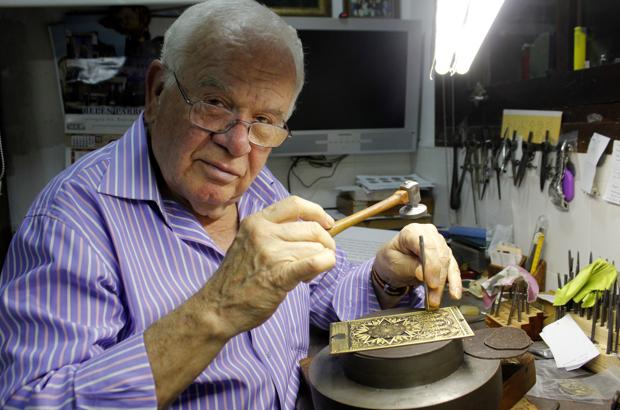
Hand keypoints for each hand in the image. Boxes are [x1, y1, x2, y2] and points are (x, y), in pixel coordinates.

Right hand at [200, 196, 335, 338]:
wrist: (217, 307)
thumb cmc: (236, 278)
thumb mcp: (248, 242)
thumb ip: (274, 232)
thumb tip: (313, 229)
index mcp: (256, 221)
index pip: (295, 204)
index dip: (317, 212)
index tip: (326, 223)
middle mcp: (263, 233)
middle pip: (312, 229)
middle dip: (325, 243)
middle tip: (321, 256)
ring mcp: (271, 253)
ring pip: (316, 248)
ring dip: (320, 261)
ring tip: (305, 273)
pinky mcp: (279, 275)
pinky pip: (314, 262)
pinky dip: (325, 264)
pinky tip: (321, 269)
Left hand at [373, 223, 460, 307]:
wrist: (392, 263)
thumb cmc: (391, 258)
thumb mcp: (394, 262)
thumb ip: (409, 266)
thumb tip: (422, 273)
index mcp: (413, 231)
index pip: (427, 246)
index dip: (432, 265)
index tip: (432, 283)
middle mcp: (429, 234)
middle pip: (439, 256)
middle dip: (438, 279)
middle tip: (432, 297)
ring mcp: (438, 244)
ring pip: (447, 263)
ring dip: (443, 284)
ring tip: (436, 299)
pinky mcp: (445, 255)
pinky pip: (453, 268)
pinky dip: (454, 282)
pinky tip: (454, 293)